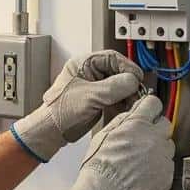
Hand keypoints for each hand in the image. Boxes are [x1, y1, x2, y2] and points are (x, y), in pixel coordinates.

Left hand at [11, 50, 143, 161]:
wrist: (52, 131)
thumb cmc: (60, 111)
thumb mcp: (90, 96)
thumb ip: (114, 87)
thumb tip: (133, 81)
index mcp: (83, 64)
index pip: (112, 58)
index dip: (127, 67)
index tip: (136, 78)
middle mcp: (89, 73)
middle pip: (117, 71)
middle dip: (128, 82)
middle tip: (137, 92)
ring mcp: (94, 87)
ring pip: (118, 85)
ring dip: (127, 93)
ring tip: (133, 102)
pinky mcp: (98, 100)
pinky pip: (115, 97)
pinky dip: (123, 102)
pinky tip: (126, 108)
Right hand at [57, 95, 174, 189]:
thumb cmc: (100, 166)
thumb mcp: (105, 134)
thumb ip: (123, 120)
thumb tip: (133, 113)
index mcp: (138, 124)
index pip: (153, 103)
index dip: (150, 107)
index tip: (149, 111)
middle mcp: (154, 137)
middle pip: (165, 124)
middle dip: (156, 129)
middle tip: (144, 138)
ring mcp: (162, 157)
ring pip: (168, 146)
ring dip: (158, 149)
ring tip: (142, 159)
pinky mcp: (166, 174)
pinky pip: (167, 166)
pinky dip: (159, 168)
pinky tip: (144, 172)